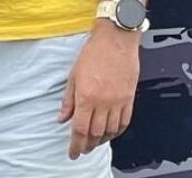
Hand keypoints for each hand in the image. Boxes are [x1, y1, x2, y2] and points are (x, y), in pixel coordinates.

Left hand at [58, 23, 140, 158]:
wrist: (116, 39)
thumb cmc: (93, 52)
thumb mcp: (74, 75)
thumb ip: (68, 100)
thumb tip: (62, 118)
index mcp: (86, 97)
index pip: (79, 130)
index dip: (75, 145)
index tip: (72, 152)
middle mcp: (103, 102)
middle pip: (95, 134)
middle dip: (87, 145)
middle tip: (82, 149)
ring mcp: (118, 101)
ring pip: (110, 131)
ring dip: (102, 140)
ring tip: (95, 141)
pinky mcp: (129, 97)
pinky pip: (125, 121)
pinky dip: (117, 131)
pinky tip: (112, 132)